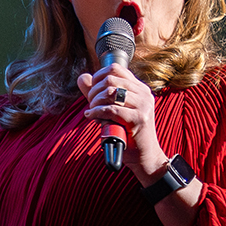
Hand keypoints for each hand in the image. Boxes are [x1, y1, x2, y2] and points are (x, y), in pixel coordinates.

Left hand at [77, 64, 166, 179]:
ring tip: (92, 111)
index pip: (116, 68)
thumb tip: (82, 77)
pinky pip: (111, 110)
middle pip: (111, 79)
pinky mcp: (139, 119)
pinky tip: (92, 117)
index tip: (92, 89)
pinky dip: (97, 112)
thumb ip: (98, 93)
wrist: (144, 157)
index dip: (98, 76)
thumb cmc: (127, 134)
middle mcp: (144, 94)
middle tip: (91, 103)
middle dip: (94, 90)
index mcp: (140, 89)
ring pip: (111, 92)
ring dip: (95, 101)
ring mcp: (143, 106)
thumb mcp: (112, 110)